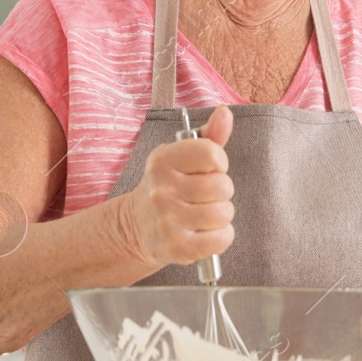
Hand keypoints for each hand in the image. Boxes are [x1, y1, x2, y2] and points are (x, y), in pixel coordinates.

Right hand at [116, 106, 234, 267]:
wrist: (136, 226)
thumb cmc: (168, 186)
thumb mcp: (181, 157)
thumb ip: (208, 136)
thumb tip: (225, 112)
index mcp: (163, 161)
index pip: (212, 154)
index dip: (218, 163)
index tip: (208, 169)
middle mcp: (162, 190)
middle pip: (222, 186)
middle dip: (221, 191)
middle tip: (204, 195)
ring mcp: (168, 221)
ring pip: (224, 213)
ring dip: (221, 215)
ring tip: (203, 214)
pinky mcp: (177, 248)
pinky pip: (222, 239)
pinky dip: (221, 237)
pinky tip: (205, 232)